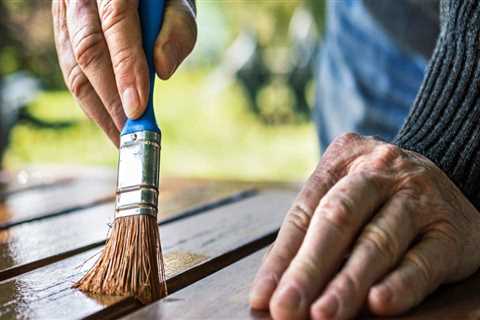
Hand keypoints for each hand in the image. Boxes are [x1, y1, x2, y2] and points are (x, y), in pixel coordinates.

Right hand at [52, 0, 196, 145]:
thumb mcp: (177, 0)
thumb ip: (176, 28)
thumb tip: (162, 71)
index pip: (116, 24)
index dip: (125, 70)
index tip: (138, 108)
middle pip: (88, 49)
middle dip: (109, 98)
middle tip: (129, 133)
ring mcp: (66, 10)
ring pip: (73, 63)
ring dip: (96, 105)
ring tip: (119, 135)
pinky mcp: (62, 26)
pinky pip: (69, 66)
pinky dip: (89, 96)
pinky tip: (107, 117)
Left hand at [249, 133, 479, 319]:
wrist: (448, 181)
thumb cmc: (381, 196)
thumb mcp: (346, 194)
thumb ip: (313, 231)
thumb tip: (275, 285)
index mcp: (345, 158)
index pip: (306, 211)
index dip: (283, 256)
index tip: (264, 295)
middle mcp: (382, 170)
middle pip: (338, 218)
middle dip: (309, 267)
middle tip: (287, 307)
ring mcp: (420, 196)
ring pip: (378, 241)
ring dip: (348, 281)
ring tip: (324, 313)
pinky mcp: (452, 229)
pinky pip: (423, 261)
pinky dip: (400, 284)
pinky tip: (378, 304)